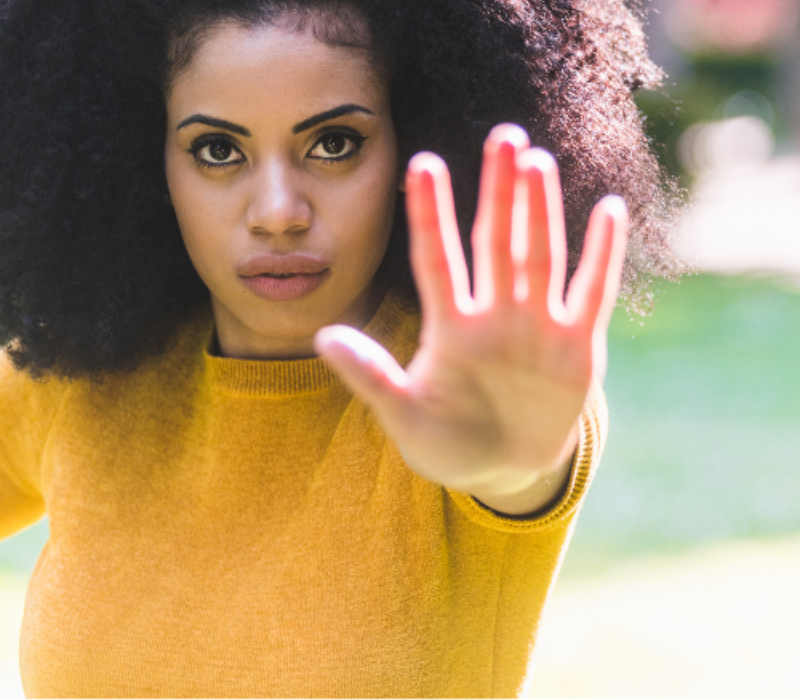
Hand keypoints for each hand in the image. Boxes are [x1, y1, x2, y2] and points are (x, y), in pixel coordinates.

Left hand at [316, 124, 627, 514]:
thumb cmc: (445, 442)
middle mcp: (494, 315)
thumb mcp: (404, 414)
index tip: (419, 165)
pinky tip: (609, 211)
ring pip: (541, 256)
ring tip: (538, 162)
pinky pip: (592, 293)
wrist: (501, 468)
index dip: (430, 215)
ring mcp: (538, 326)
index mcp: (449, 327)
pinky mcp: (578, 347)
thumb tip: (322, 337)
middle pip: (496, 243)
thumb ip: (371, 376)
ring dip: (541, 212)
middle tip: (503, 136)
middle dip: (499, 192)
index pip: (437, 259)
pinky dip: (603, 257)